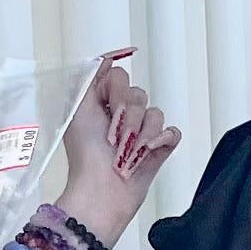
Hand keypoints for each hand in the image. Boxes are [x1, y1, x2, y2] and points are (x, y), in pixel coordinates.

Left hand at [58, 60, 182, 247]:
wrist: (102, 191)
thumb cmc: (86, 156)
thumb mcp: (78, 110)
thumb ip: (91, 80)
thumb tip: (105, 59)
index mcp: (102, 104)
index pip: (118, 77)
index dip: (115, 88)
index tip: (108, 100)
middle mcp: (122, 115)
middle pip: (138, 93)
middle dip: (126, 115)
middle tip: (113, 136)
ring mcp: (142, 132)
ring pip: (155, 112)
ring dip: (139, 134)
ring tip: (126, 153)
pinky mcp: (159, 148)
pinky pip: (171, 130)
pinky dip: (159, 141)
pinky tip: (146, 152)